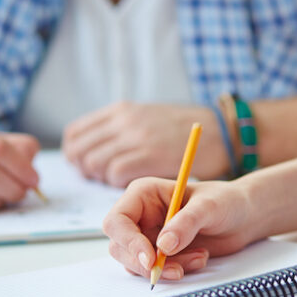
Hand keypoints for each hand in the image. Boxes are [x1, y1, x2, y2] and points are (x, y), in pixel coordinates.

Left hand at [63, 102, 229, 186]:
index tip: (83, 165)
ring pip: (93, 162)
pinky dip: (118, 184)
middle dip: (83, 169)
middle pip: (79, 149)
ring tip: (117, 183)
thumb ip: (122, 131)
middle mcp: (124, 120)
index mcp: (121, 110)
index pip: (76, 132)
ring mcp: (135, 136)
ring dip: (100, 179)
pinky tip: (133, 185)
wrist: (221, 133)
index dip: (75, 153)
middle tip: (98, 180)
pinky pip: (114, 173)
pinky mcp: (149, 154)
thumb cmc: (186, 132)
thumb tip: (95, 151)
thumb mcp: (147, 118)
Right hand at [102, 177, 254, 280]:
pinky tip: (200, 258)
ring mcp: (148, 235)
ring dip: (165, 268)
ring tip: (199, 258)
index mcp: (143, 194)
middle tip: (176, 270)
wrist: (243, 217)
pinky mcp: (159, 253)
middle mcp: (140, 214)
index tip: (151, 259)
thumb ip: (186, 223)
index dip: (128, 241)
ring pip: (136, 263)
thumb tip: (163, 246)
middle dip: (145, 263)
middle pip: (120, 246)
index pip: (117, 220)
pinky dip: (176, 270)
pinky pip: (155, 270)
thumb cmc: (225, 201)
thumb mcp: (209, 207)